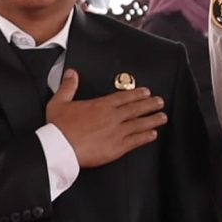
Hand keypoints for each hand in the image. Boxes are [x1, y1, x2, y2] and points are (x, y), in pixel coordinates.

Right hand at [45, 71, 165, 167]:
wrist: (60, 148)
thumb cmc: (59, 128)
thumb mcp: (59, 102)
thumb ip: (68, 86)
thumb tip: (71, 74)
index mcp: (100, 105)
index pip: (123, 97)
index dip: (137, 94)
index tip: (146, 92)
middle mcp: (112, 117)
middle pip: (136, 108)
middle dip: (150, 104)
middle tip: (159, 102)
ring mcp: (117, 132)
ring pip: (140, 123)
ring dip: (153, 119)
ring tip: (162, 117)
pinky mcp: (117, 147)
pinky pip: (136, 140)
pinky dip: (146, 137)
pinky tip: (152, 134)